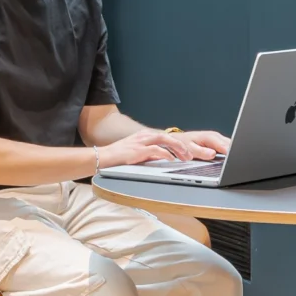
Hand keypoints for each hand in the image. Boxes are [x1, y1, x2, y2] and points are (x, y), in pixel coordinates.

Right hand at [89, 128, 204, 170]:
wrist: (103, 157)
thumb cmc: (119, 157)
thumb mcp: (137, 152)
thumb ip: (150, 153)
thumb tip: (163, 158)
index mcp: (145, 136)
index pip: (166, 137)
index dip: (179, 144)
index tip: (188, 151)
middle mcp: (144, 136)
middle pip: (168, 136)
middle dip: (182, 145)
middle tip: (191, 155)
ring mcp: (141, 142)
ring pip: (164, 140)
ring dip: (177, 148)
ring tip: (185, 157)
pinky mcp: (138, 150)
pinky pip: (156, 150)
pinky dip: (166, 154)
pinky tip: (171, 159)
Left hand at [173, 128, 229, 156]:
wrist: (179, 139)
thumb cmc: (183, 143)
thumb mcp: (189, 149)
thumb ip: (201, 152)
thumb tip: (212, 154)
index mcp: (210, 137)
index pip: (225, 146)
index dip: (230, 154)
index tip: (232, 161)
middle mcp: (216, 136)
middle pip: (231, 145)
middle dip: (233, 154)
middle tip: (232, 163)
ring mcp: (218, 138)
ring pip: (230, 146)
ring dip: (232, 153)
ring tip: (231, 161)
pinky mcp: (218, 142)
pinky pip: (227, 147)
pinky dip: (229, 153)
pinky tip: (227, 158)